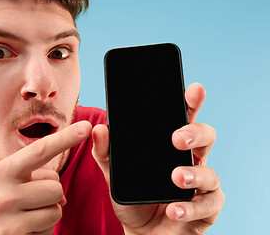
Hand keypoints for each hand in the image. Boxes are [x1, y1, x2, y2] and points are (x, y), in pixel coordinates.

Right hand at [0, 121, 91, 234]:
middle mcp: (4, 193)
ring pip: (56, 209)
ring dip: (47, 214)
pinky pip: (49, 231)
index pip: (40, 150)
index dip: (65, 138)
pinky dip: (42, 231)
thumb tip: (62, 195)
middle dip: (49, 194)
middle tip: (27, 201)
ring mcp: (10, 219)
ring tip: (24, 217)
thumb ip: (29, 179)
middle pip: (56, 186)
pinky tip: (22, 231)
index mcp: (0, 172)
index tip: (86, 127)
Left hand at [92, 83, 224, 234]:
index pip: (183, 120)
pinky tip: (174, 210)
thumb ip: (106, 153)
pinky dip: (191, 208)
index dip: (191, 104)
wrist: (140, 232)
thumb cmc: (134, 198)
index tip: (193, 89)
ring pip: (210, 172)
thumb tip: (98, 129)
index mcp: (171, 147)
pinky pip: (208, 205)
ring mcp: (201, 185)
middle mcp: (190, 161)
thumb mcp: (115, 174)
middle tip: (177, 138)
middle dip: (196, 132)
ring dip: (194, 174)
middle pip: (205, 137)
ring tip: (176, 177)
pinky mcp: (205, 210)